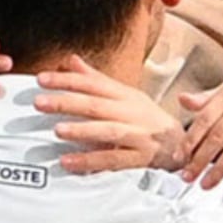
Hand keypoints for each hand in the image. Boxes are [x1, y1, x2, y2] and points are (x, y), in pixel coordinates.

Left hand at [35, 54, 184, 171]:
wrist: (182, 144)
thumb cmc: (147, 117)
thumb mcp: (125, 94)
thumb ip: (95, 79)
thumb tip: (70, 61)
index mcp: (124, 94)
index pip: (92, 84)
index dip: (66, 80)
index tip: (41, 79)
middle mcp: (130, 112)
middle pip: (96, 105)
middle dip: (67, 102)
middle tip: (39, 102)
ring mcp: (137, 135)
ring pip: (107, 130)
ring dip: (81, 130)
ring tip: (57, 130)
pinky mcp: (140, 157)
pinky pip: (114, 159)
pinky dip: (90, 161)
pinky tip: (69, 161)